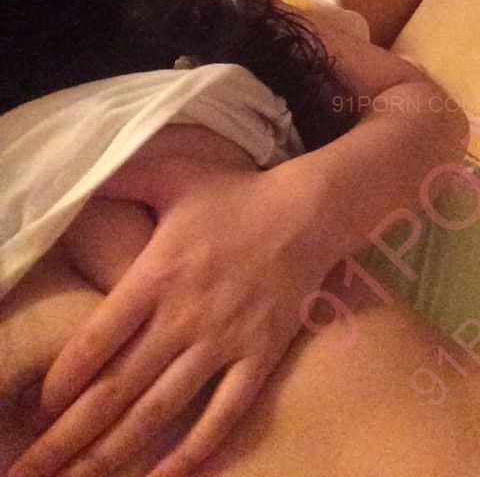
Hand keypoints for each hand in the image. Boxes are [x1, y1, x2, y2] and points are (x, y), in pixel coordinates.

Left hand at [10, 157, 329, 475]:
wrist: (307, 212)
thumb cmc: (236, 194)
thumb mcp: (175, 174)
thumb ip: (124, 178)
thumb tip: (81, 179)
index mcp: (157, 274)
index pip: (95, 341)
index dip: (61, 382)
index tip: (37, 408)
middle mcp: (184, 317)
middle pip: (117, 389)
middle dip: (68, 437)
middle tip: (31, 473)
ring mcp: (223, 342)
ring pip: (159, 412)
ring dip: (114, 455)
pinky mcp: (258, 357)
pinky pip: (223, 415)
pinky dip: (193, 454)